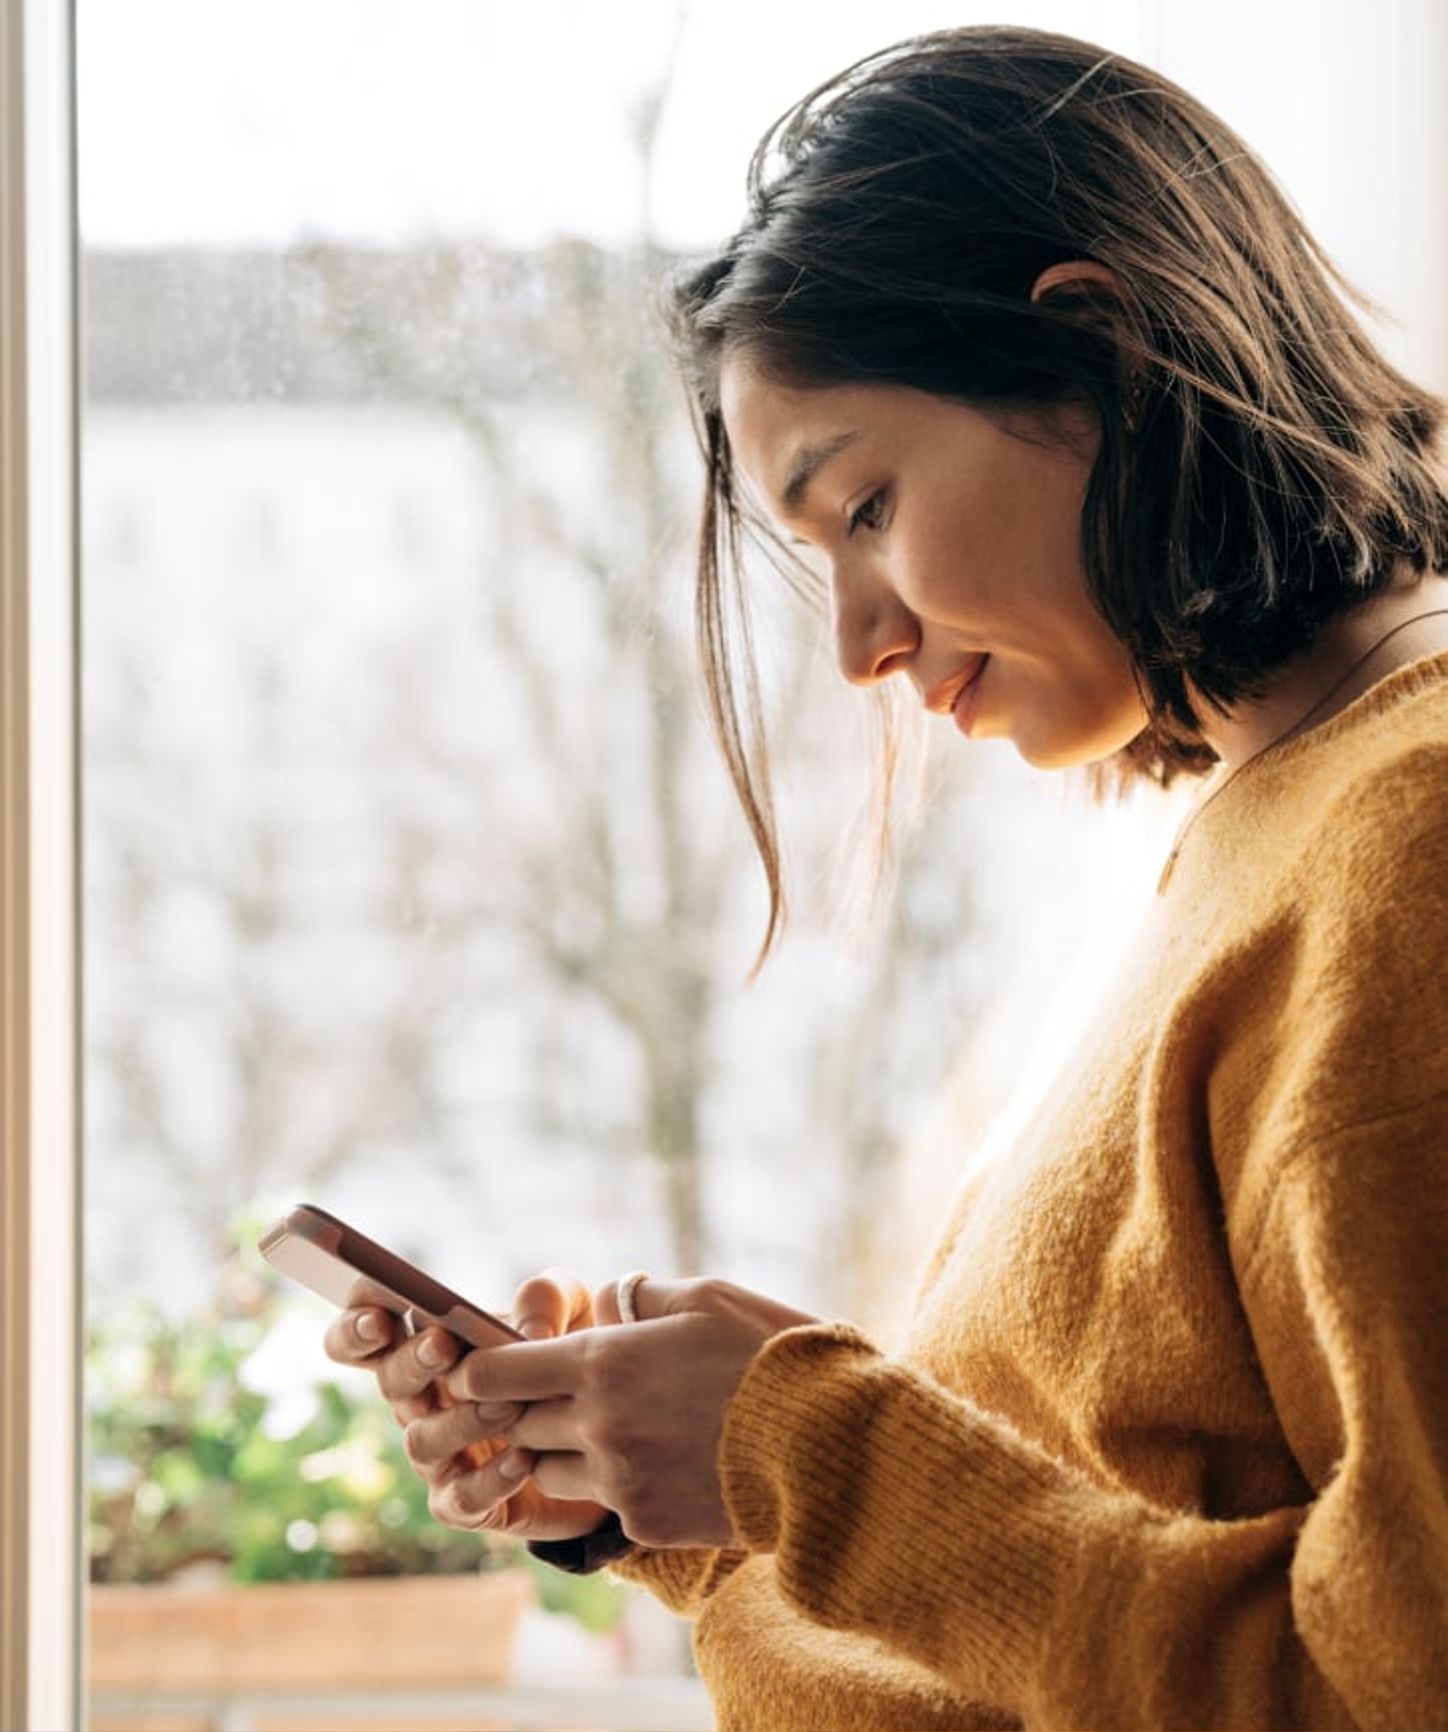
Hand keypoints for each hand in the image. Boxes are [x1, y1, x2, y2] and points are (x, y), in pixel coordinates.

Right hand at [322, 1270, 608, 1542]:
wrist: (607, 1426)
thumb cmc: (571, 1355)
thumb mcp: (569, 1309)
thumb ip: (546, 1298)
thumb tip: (529, 1332)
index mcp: (428, 1346)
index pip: (364, 1333)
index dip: (356, 1324)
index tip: (380, 1317)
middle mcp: (421, 1401)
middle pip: (390, 1381)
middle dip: (410, 1363)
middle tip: (443, 1346)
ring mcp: (439, 1455)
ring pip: (422, 1441)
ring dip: (462, 1421)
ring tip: (511, 1404)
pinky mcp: (466, 1503)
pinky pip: (462, 1498)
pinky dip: (491, 1479)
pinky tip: (525, 1459)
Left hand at [444, 1276, 817, 1548]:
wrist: (830, 1445)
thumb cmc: (772, 1355)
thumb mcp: (708, 1297)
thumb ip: (640, 1297)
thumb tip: (604, 1303)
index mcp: (605, 1362)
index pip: (498, 1372)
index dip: (477, 1370)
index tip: (474, 1369)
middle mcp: (598, 1426)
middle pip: (518, 1424)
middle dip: (526, 1408)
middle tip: (551, 1392)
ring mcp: (619, 1482)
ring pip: (551, 1471)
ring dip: (565, 1449)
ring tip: (610, 1428)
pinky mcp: (646, 1525)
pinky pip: (604, 1505)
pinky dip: (616, 1484)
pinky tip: (660, 1462)